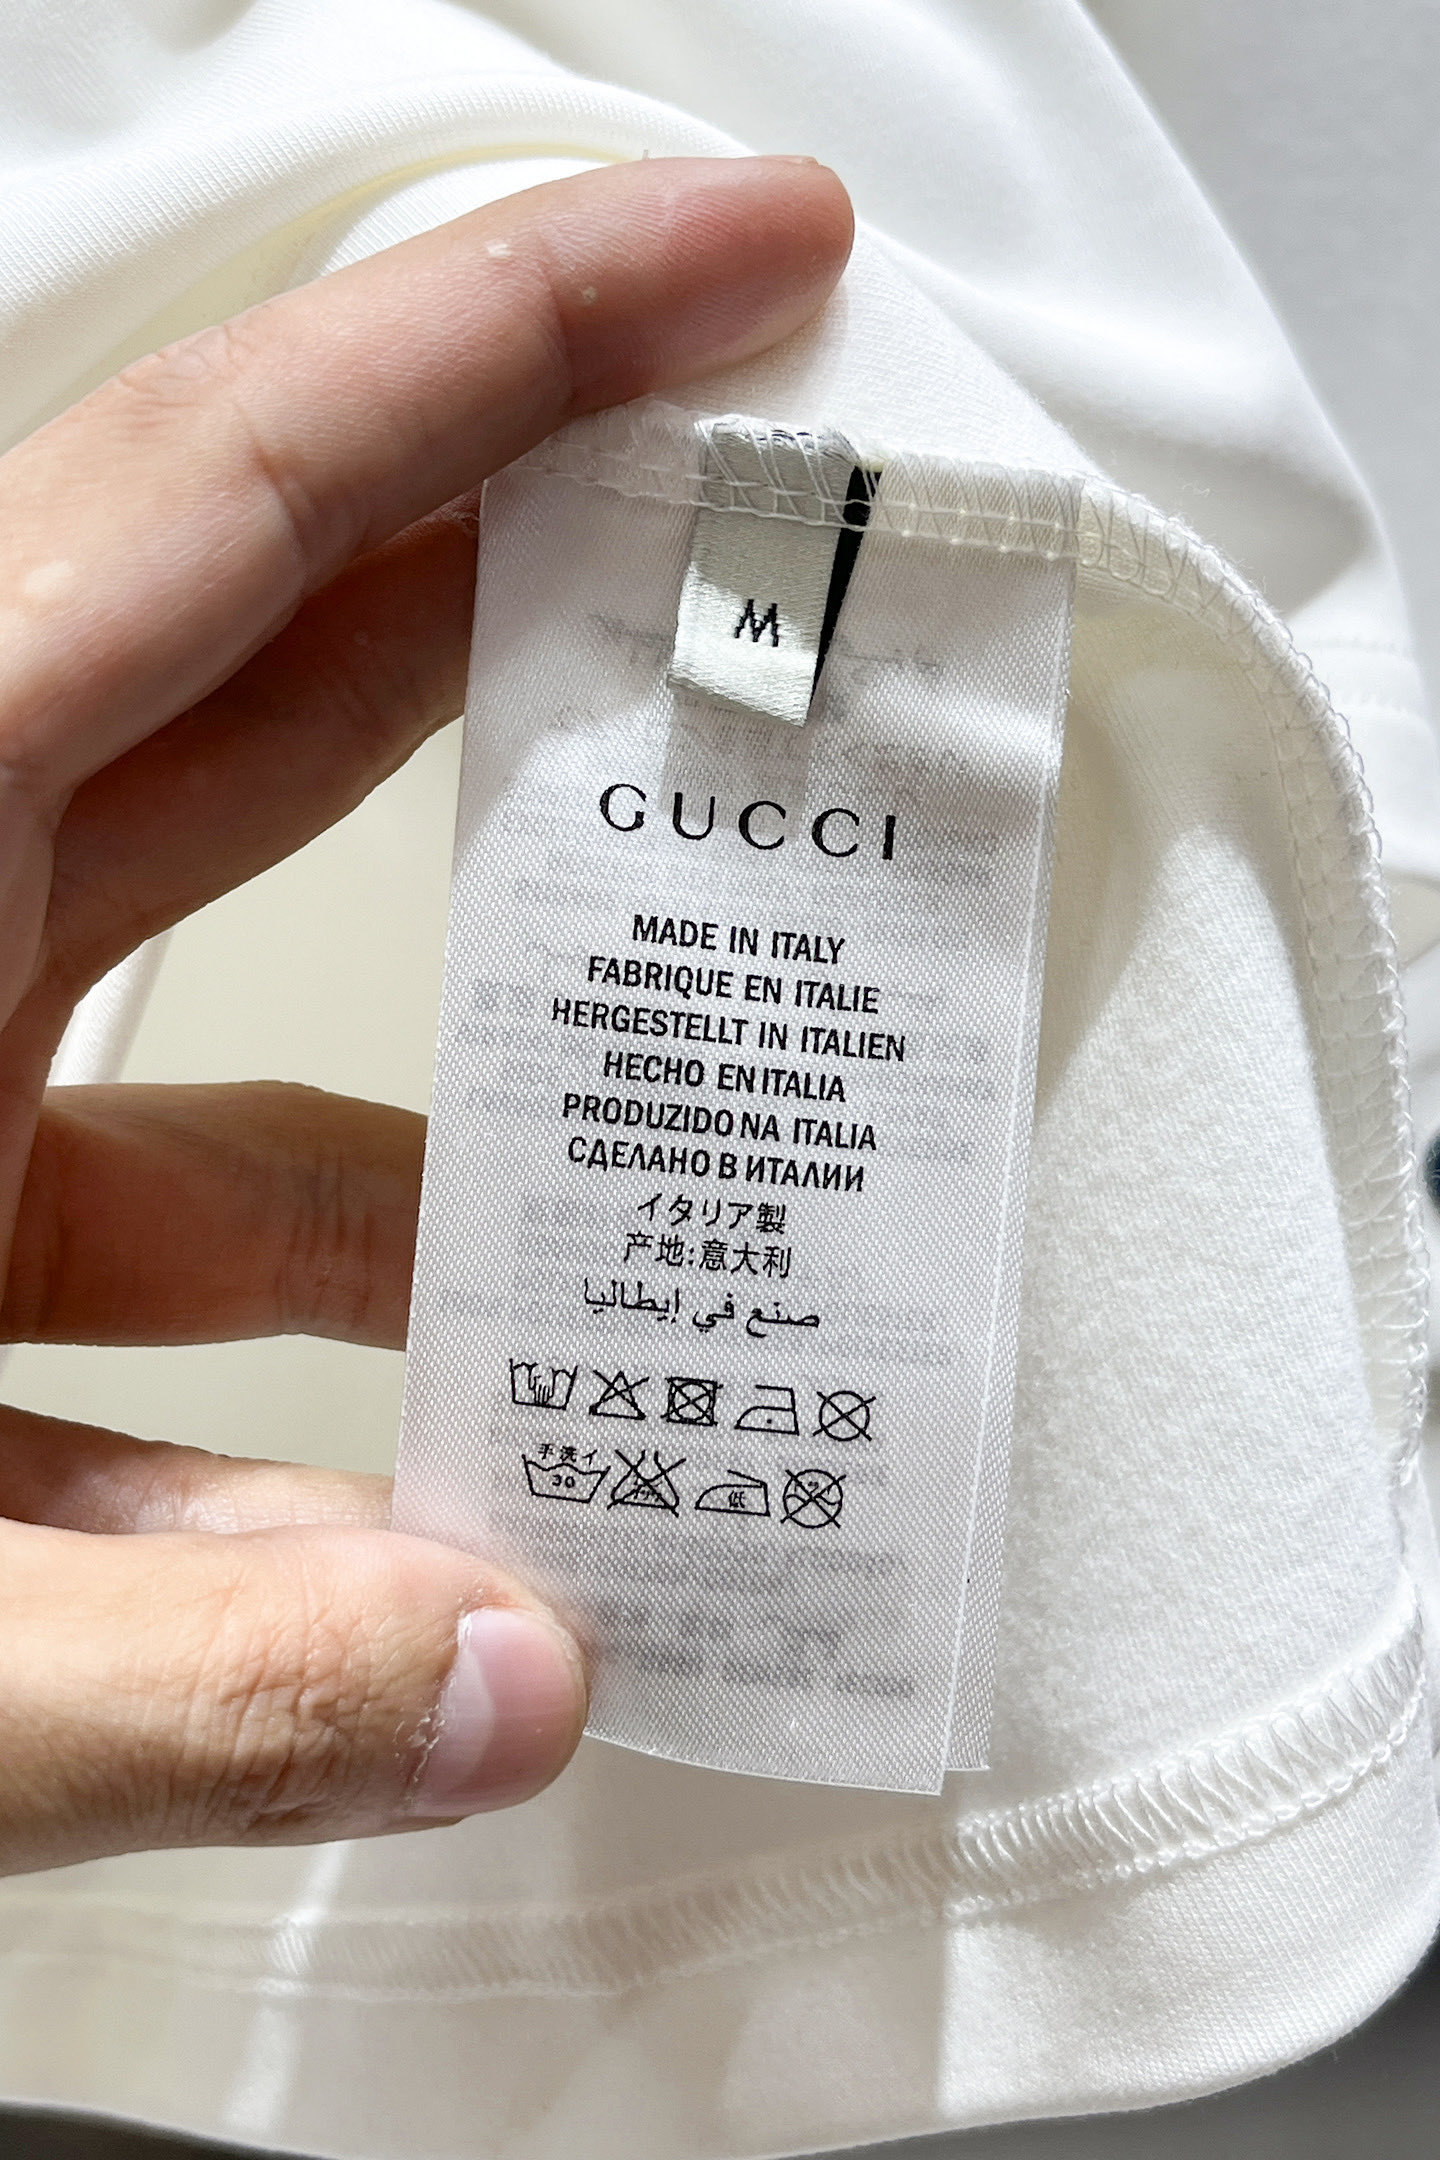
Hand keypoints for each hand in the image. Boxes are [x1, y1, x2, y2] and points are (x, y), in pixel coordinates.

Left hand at [0, 157, 852, 1872]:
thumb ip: (168, 1685)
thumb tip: (523, 1687)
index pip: (239, 490)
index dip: (515, 334)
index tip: (751, 251)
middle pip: (279, 665)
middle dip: (552, 608)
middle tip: (781, 590)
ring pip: (251, 994)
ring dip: (468, 1094)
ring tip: (679, 1173)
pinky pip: (150, 1234)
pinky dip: (299, 1352)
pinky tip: (431, 1489)